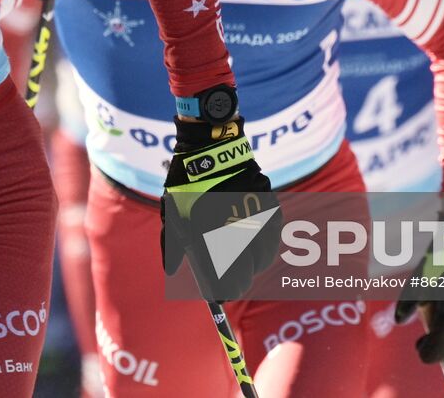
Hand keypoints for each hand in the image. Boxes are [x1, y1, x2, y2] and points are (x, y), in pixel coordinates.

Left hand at [160, 116, 281, 299]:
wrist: (210, 147)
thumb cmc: (186, 182)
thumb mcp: (171, 211)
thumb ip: (171, 244)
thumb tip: (172, 270)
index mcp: (207, 234)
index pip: (220, 278)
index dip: (221, 292)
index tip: (219, 296)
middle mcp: (233, 229)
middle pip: (243, 275)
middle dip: (236, 283)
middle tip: (230, 283)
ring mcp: (254, 219)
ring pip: (261, 260)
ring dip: (252, 267)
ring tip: (242, 264)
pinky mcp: (268, 208)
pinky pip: (272, 241)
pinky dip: (265, 249)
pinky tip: (255, 247)